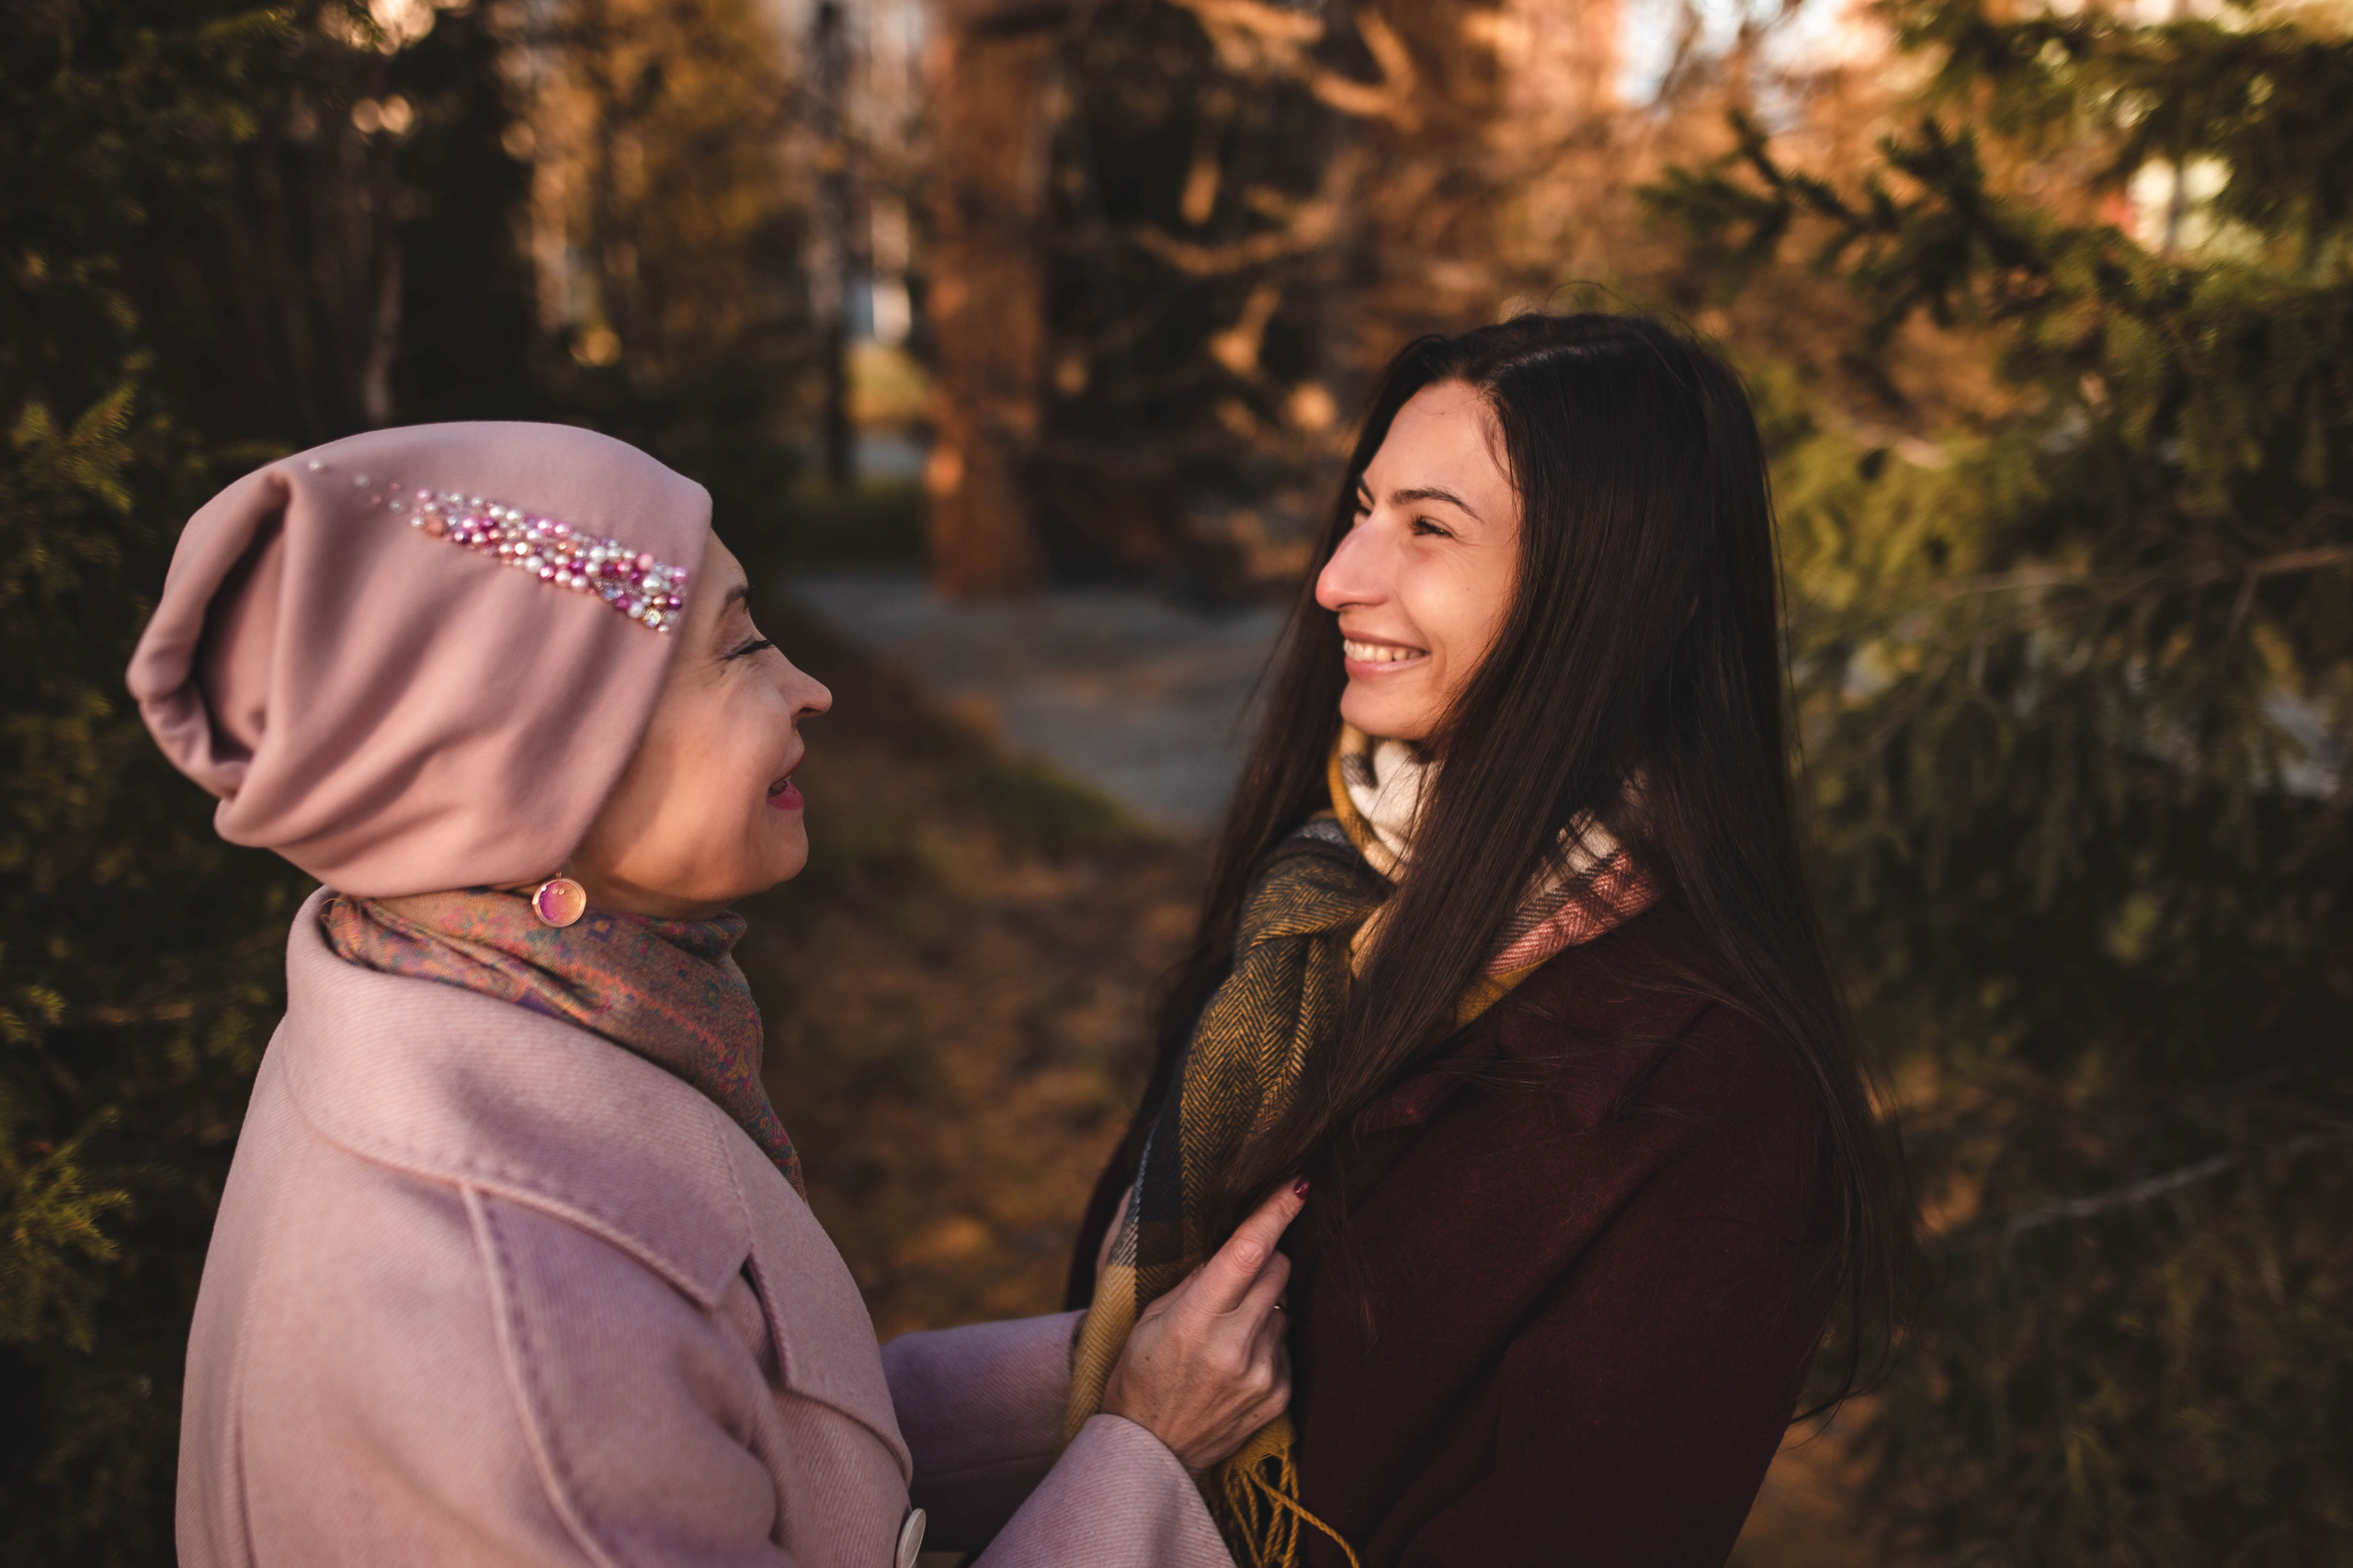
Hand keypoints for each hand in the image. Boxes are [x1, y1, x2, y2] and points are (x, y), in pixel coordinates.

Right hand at [1100, 1180, 1304, 1472]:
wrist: (1150, 1452)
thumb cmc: (1139, 1376)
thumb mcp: (1150, 1320)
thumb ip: (1194, 1281)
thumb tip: (1233, 1245)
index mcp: (1193, 1321)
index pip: (1246, 1253)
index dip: (1275, 1213)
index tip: (1298, 1184)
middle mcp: (1234, 1347)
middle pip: (1278, 1270)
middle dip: (1264, 1259)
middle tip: (1237, 1273)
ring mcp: (1261, 1374)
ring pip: (1284, 1305)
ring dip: (1263, 1304)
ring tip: (1226, 1331)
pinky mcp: (1278, 1395)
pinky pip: (1286, 1342)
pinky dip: (1266, 1339)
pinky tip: (1236, 1360)